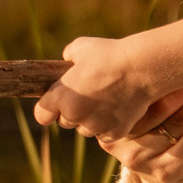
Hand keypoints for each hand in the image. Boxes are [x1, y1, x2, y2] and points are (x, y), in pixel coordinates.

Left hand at [33, 35, 162, 138]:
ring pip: (85, 130)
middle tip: (87, 97)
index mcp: (61, 97)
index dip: (48, 110)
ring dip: (90, 120)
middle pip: (65, 122)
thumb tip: (68, 61)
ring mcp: (95, 126)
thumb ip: (69, 57)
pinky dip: (109, 126)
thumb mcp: (81, 47)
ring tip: (104, 101)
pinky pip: (105, 134)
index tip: (54, 106)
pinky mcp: (114, 133)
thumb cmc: (109, 54)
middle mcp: (75, 115)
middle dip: (73, 112)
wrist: (141, 67)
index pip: (42, 115)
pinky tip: (117, 108)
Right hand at [98, 78, 182, 182]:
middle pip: (164, 106)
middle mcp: (120, 141)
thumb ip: (146, 81)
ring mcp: (142, 160)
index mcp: (112, 117)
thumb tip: (166, 41)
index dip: (171, 72)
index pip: (144, 91)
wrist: (170, 172)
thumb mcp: (146, 103)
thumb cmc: (160, 126)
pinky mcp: (167, 172)